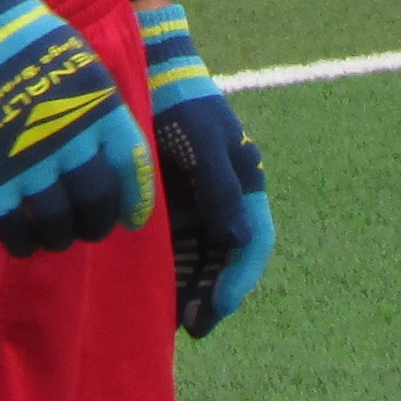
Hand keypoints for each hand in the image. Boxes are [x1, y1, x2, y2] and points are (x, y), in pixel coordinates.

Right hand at [0, 0, 149, 254]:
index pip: (131, 167)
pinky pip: (12, 226)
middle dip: (96, 222)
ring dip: (60, 237)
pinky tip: (22, 243)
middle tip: (88, 228)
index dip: (134, 199)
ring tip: (55, 237)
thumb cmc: (21, 35)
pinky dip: (21, 242)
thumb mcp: (78, 62)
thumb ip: (93, 108)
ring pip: (57, 223)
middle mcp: (73, 139)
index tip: (131, 219)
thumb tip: (101, 150)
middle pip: (96, 202)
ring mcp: (30, 161)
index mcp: (100, 107)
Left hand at [133, 0, 275, 336]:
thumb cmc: (182, 105)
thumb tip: (239, 241)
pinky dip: (170, 273)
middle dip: (213, 295)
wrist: (148, 75)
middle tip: (194, 325)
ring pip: (200, 261)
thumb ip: (221, 189)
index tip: (221, 306)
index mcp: (245, 187)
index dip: (239, 278)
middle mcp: (224, 203)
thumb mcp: (206, 141)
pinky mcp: (168, 209)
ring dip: (192, 291)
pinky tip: (155, 294)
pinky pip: (174, 249)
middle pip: (226, 261)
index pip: (253, 243)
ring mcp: (196, 208)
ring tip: (174, 321)